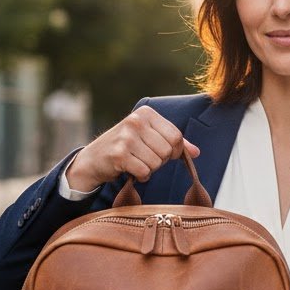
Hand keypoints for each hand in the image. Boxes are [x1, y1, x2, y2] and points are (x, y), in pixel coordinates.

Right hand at [66, 106, 200, 191]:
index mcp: (146, 113)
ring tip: (137, 163)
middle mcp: (136, 121)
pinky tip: (131, 170)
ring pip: (157, 162)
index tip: (163, 154)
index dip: (175, 151)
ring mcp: (127, 137)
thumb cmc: (125, 148)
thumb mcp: (148, 138)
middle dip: (160, 161)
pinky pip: (145, 171)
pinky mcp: (119, 154)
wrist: (94, 159)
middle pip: (168, 150)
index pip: (176, 136)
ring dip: (150, 169)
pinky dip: (141, 176)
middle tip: (145, 159)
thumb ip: (173, 142)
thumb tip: (196, 152)